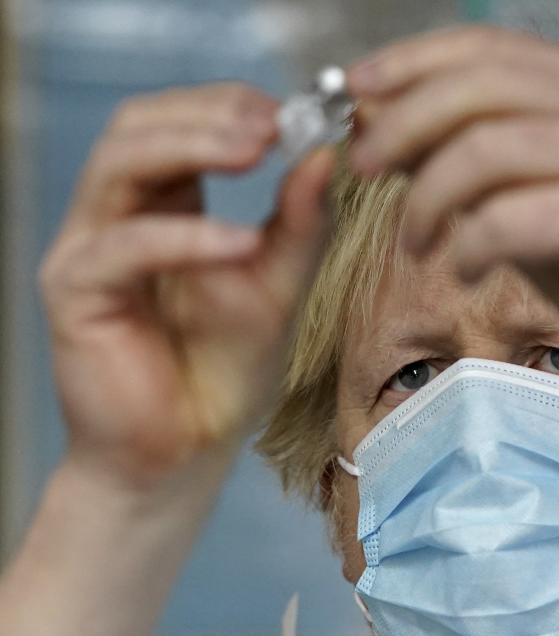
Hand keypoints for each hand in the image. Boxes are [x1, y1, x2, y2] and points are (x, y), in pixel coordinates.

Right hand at [40, 83, 334, 489]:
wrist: (186, 451)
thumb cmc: (226, 369)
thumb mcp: (280, 284)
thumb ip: (300, 223)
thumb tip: (326, 155)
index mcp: (162, 206)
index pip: (177, 122)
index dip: (229, 105)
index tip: (294, 113)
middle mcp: (117, 216)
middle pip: (139, 126)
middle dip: (208, 114)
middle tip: (273, 124)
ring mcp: (89, 250)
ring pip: (119, 164)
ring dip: (191, 147)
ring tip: (258, 153)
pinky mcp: (76, 294)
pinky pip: (123, 246)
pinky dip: (186, 237)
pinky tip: (241, 243)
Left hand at [346, 26, 558, 379]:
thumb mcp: (523, 188)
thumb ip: (461, 149)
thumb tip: (375, 119)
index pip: (483, 47)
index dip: (408, 61)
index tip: (354, 88)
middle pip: (474, 88)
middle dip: (401, 126)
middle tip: (364, 168)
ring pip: (479, 151)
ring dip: (425, 199)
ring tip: (416, 242)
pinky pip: (503, 220)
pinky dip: (467, 248)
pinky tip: (466, 271)